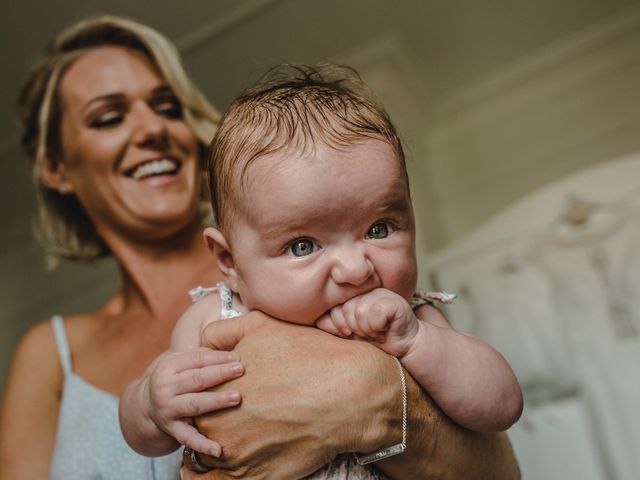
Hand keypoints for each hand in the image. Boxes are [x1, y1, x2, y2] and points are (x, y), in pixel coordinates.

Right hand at [144, 347, 243, 455]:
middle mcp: (165, 388)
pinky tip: (218, 449)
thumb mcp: (180, 362)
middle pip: (196, 379)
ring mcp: (168, 409)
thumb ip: (203, 355)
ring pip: (195, 404)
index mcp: (169, 367)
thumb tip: (232, 353)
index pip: (196, 359)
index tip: (237, 357)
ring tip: (237, 397)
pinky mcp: (172, 429)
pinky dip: (203, 444)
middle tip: (240, 369)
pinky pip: (188, 437)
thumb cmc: (175, 378)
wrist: (146, 405)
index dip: (217, 357)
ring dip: (216, 401)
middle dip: (219, 373)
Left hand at [183, 311, 402, 478]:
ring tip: (240, 440)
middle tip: (239, 416)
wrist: (350, 392)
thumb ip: (222, 332)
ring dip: (216, 452)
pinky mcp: (257, 477)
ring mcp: (236, 456)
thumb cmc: (308, 356)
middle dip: (212, 423)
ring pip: (208, 460)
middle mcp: (218, 425)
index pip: (196, 399)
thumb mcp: (261, 326)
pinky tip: (233, 464)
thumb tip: (203, 344)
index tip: (225, 396)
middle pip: (201, 429)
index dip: (210, 396)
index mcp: (214, 390)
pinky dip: (217, 478)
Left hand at [316, 288, 418, 357]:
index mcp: (354, 295)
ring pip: (358, 313)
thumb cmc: (378, 338)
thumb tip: (317, 320)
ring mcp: (380, 293)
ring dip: (368, 330)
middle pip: (345, 310)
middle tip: (370, 332)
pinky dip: (378, 327)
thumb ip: (334, 325)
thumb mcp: (350, 333)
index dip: (342, 325)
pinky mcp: (393, 301)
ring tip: (378, 331)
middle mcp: (366, 290)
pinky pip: (374, 315)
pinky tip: (386, 328)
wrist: (405, 345)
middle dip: (355, 329)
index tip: (355, 331)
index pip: (334, 308)